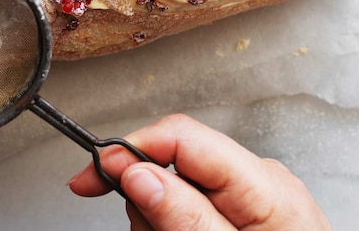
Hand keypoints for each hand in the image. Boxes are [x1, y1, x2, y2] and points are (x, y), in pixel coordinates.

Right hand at [68, 114, 330, 230]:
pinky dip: (171, 226)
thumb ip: (184, 217)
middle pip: (174, 161)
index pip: (183, 137)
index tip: (93, 175)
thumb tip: (137, 173)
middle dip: (144, 196)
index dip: (130, 148)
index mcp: (265, 186)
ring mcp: (253, 198)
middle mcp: (260, 181)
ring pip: (175, 187)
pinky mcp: (243, 215)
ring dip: (156, 220)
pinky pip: (192, 206)